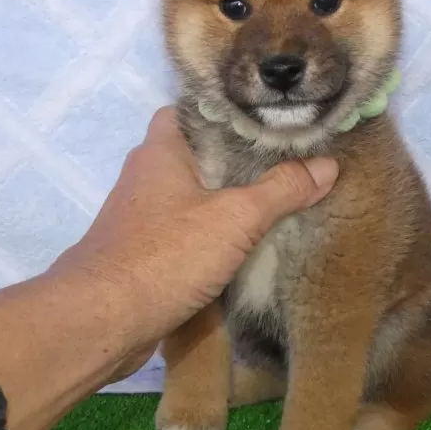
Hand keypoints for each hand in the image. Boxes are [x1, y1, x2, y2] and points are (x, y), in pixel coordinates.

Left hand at [50, 106, 338, 378]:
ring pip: (194, 190)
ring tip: (278, 191)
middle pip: (201, 150)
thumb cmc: (166, 255)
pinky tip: (247, 236)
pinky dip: (214, 226)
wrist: (102, 321)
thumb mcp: (234, 218)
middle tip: (289, 154)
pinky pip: (188, 224)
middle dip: (241, 154)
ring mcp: (143, 213)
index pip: (197, 108)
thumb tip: (328, 165)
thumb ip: (281, 190)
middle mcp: (148, 173)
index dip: (234, 108)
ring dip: (228, 193)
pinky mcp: (145, 247)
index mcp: (163, 148)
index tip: (274, 114)